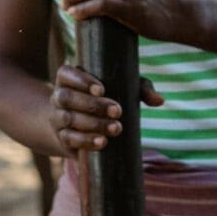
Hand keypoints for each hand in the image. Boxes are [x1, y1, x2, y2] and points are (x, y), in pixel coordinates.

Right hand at [45, 64, 164, 157]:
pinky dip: (86, 141)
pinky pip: (69, 139)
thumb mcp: (123, 88)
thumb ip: (141, 88)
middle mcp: (59, 96)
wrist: (81, 125)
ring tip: (116, 128)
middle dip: (92, 105)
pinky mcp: (62, 137)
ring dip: (92, 124)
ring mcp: (57, 117)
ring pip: (68, 119)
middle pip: (67, 97)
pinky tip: (102, 142)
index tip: (102, 89)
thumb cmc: (106, 98)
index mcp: (69, 78)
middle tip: (117, 111)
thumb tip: (159, 100)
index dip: (80, 80)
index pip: (66, 73)